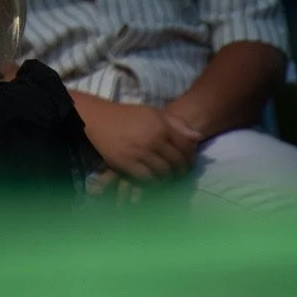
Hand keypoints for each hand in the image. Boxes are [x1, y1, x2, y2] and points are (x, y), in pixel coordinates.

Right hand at [83, 101, 201, 182]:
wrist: (98, 119)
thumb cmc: (128, 116)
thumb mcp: (153, 113)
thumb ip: (176, 125)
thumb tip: (198, 137)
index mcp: (161, 125)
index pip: (186, 146)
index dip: (190, 156)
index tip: (188, 162)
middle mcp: (154, 139)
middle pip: (177, 162)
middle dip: (181, 170)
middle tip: (179, 174)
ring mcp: (141, 153)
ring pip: (164, 173)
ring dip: (168, 178)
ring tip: (166, 177)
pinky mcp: (128, 164)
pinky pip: (148, 179)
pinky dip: (154, 183)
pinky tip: (153, 180)